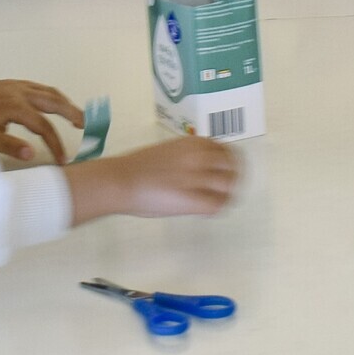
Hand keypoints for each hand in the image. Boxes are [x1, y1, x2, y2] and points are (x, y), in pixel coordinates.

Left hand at [0, 80, 90, 162]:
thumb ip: (10, 145)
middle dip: (72, 113)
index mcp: (16, 106)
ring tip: (77, 115)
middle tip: (86, 125)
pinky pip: (41, 88)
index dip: (56, 144)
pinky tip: (56, 103)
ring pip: (49, 92)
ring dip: (65, 103)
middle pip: (54, 102)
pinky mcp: (14, 84)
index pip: (44, 127)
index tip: (63, 160)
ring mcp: (19, 86)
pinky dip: (54, 96)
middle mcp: (21, 92)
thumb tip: (32, 155)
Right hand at [97, 135, 240, 217]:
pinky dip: (215, 209)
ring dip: (225, 196)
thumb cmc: (139, 167)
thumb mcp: (171, 150)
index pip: (227, 152)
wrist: (120, 180)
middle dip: (232, 179)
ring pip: (229, 187)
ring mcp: (198, 177)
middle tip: (223, 191)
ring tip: (214, 203)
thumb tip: (205, 167)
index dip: (229, 165)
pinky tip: (204, 212)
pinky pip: (217, 205)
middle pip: (233, 168)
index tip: (223, 174)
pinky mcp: (193, 199)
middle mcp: (200, 157)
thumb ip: (191, 156)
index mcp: (195, 142)